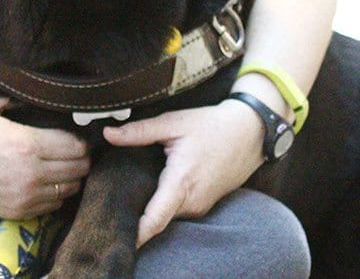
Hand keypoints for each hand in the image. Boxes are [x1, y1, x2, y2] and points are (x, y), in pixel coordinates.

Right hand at [0, 89, 89, 218]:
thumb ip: (10, 95)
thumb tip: (28, 92)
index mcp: (26, 143)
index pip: (74, 145)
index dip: (81, 141)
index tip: (78, 137)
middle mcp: (31, 172)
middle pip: (78, 168)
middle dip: (81, 159)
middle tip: (75, 153)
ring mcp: (25, 195)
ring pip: (69, 189)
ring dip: (71, 178)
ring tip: (64, 168)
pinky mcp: (18, 211)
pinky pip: (52, 206)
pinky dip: (56, 195)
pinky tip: (48, 184)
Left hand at [101, 99, 262, 245]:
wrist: (251, 132)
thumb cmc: (212, 126)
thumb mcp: (174, 123)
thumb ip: (140, 131)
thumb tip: (108, 134)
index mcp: (181, 182)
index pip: (155, 219)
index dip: (136, 233)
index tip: (118, 237)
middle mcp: (192, 201)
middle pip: (156, 219)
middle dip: (137, 216)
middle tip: (115, 202)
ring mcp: (200, 206)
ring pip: (167, 215)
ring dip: (153, 207)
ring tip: (135, 189)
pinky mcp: (205, 205)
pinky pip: (179, 210)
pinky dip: (167, 202)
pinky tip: (159, 185)